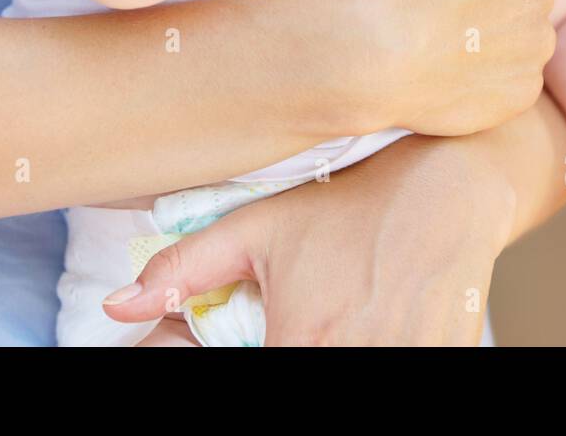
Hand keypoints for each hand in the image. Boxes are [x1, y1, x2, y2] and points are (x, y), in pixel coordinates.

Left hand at [101, 135, 512, 344]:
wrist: (448, 186)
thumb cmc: (351, 202)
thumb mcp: (259, 226)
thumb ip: (184, 269)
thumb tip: (117, 306)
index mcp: (302, 341)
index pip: (254, 379)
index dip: (237, 362)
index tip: (248, 343)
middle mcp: (356, 361)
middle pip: (291, 375)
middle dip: (277, 351)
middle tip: (286, 325)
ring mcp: (403, 363)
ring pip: (348, 377)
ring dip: (335, 349)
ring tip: (334, 318)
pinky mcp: (442, 360)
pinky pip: (403, 371)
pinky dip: (376, 350)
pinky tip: (369, 322)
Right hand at [323, 0, 555, 136]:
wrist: (371, 46)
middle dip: (485, 0)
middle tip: (434, 11)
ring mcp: (533, 47)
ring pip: (516, 41)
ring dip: (487, 43)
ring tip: (436, 47)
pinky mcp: (519, 95)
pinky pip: (507, 86)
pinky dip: (483, 84)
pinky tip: (444, 78)